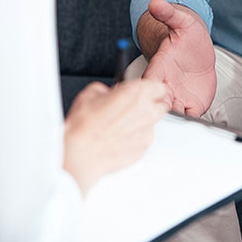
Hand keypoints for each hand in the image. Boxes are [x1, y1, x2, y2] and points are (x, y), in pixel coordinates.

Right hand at [63, 79, 167, 195]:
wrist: (80, 155)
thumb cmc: (85, 126)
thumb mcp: (92, 93)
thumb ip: (109, 90)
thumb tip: (110, 94)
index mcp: (137, 93)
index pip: (159, 87)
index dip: (151, 89)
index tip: (145, 91)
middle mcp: (147, 112)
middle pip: (161, 106)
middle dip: (150, 105)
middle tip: (134, 107)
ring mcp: (146, 133)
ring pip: (152, 124)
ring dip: (141, 123)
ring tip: (121, 126)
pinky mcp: (143, 150)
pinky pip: (143, 140)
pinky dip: (135, 138)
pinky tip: (118, 138)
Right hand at [142, 0, 216, 116]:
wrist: (198, 51)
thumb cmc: (187, 36)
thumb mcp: (182, 22)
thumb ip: (169, 14)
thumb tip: (155, 3)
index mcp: (159, 68)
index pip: (148, 83)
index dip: (152, 91)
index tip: (163, 93)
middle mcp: (166, 85)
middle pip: (158, 104)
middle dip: (164, 111)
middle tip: (177, 109)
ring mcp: (178, 97)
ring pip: (172, 114)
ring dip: (178, 118)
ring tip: (187, 116)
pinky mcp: (191, 104)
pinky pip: (189, 117)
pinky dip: (192, 122)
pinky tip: (198, 120)